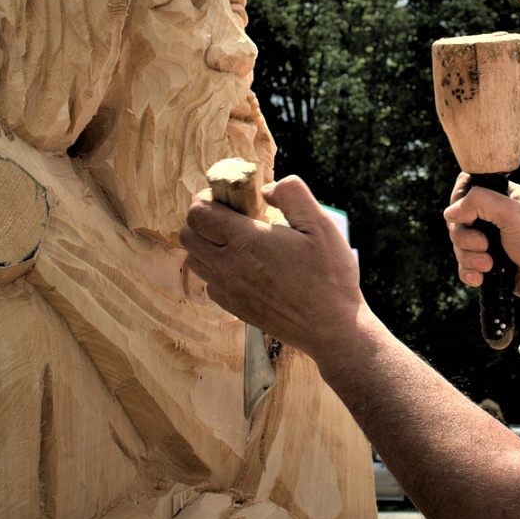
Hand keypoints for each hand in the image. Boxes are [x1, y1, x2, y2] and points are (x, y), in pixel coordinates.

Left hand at [180, 175, 364, 364]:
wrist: (332, 329)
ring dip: (205, 245)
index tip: (225, 198)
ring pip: (194, 260)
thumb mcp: (320, 224)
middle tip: (227, 216)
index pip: (198, 213)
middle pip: (187, 235)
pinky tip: (242, 266)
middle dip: (201, 219)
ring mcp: (229, 290)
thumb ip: (292, 193)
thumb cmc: (330, 276)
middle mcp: (230, 266)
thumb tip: (266, 189)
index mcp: (247, 241)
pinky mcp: (234, 308)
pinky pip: (209, 284)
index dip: (205, 199)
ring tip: (233, 240)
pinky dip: (216, 271)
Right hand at [442, 173, 519, 300]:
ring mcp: (489, 242)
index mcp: (500, 197)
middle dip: (465, 237)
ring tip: (489, 265)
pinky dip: (469, 272)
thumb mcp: (514, 212)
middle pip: (457, 222)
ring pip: (459, 246)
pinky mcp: (488, 264)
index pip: (466, 190)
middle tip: (483, 245)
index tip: (465, 215)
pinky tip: (481, 277)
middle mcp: (492, 218)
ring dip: (469, 257)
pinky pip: (464, 267)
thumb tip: (451, 212)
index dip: (459, 202)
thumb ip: (481, 202)